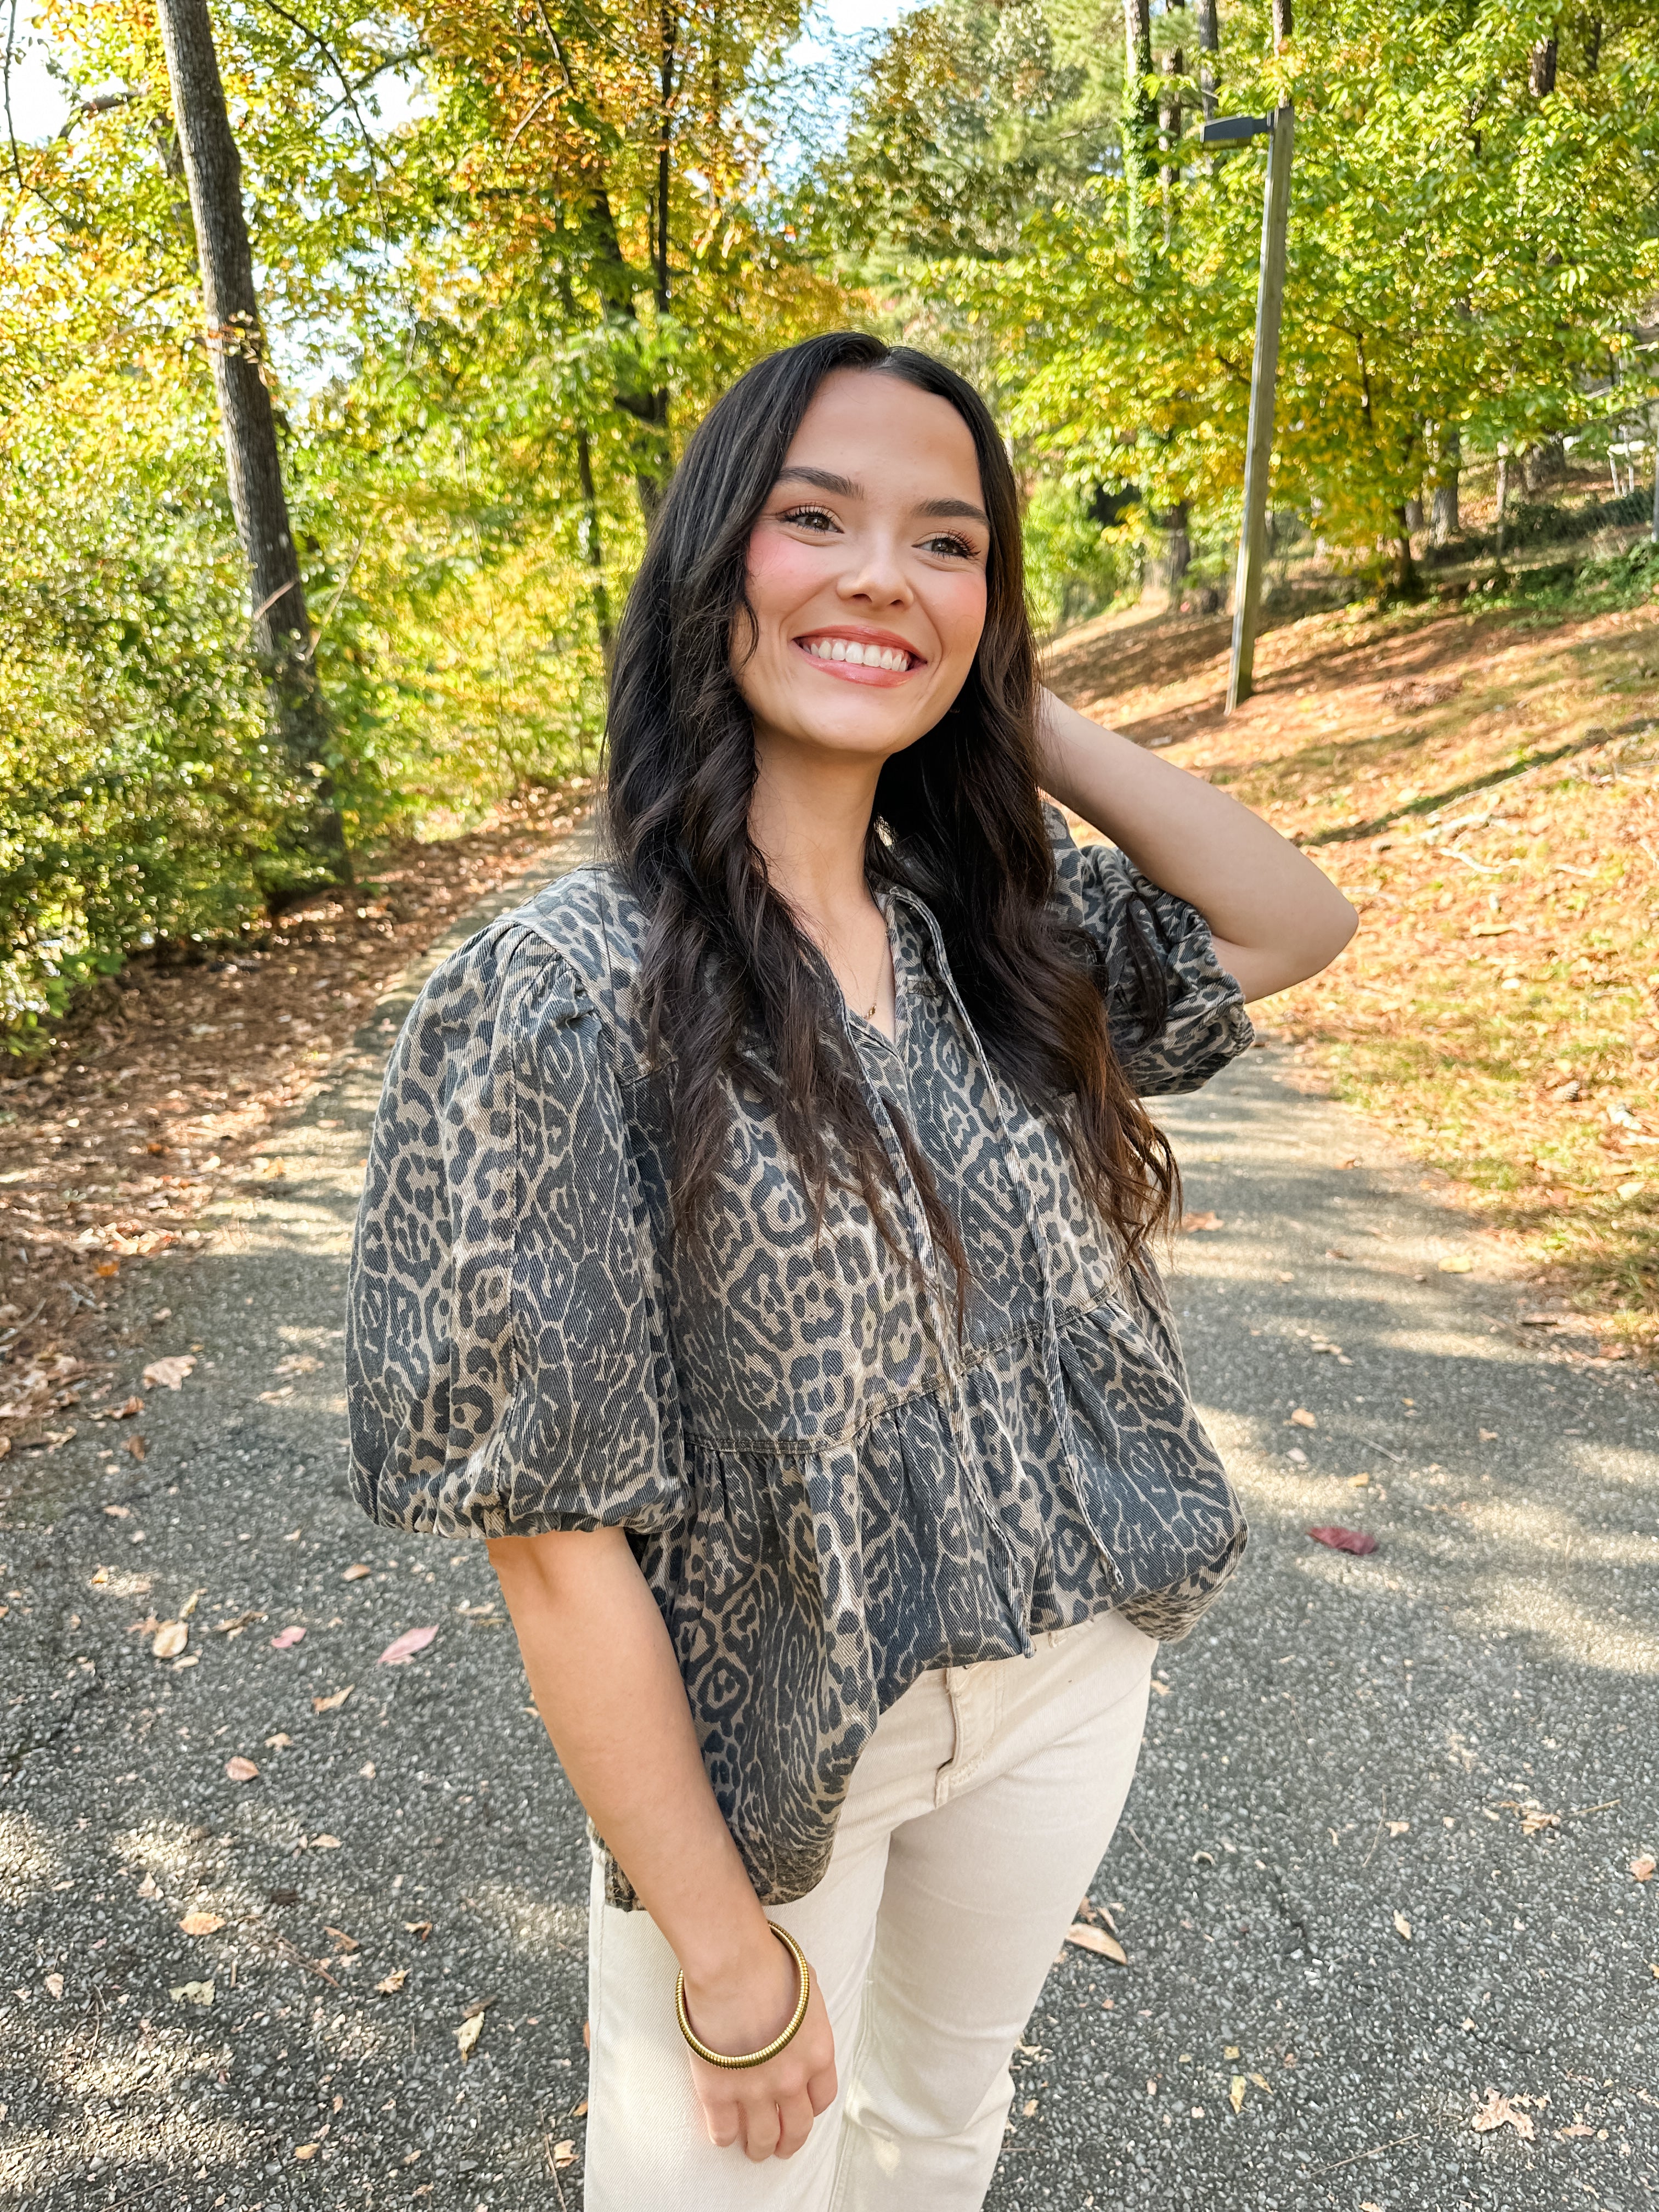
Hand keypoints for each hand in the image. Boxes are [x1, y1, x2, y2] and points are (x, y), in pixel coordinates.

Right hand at [681, 1930, 837, 2160]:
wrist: (733, 1965)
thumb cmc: (769, 1963)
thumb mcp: (806, 1987)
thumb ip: (807, 2015)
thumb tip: (799, 2018)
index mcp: (817, 2053)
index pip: (822, 2098)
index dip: (811, 2108)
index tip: (802, 2110)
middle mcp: (792, 2080)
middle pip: (796, 2128)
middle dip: (788, 2141)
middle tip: (780, 2146)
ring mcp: (755, 2090)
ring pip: (761, 2138)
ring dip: (758, 2148)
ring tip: (752, 2150)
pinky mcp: (719, 2092)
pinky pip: (723, 2130)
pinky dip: (724, 2137)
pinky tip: (723, 2134)